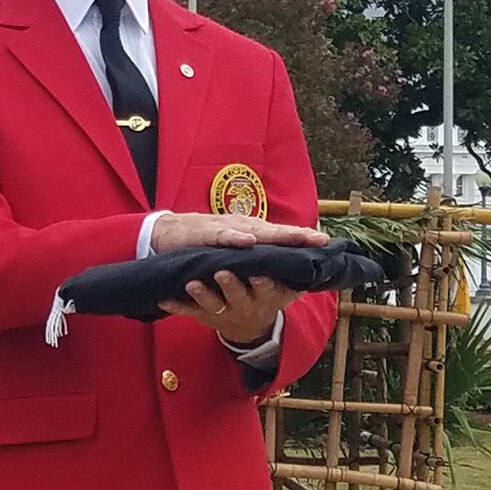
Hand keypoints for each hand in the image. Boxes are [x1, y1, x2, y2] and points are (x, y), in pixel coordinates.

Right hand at [151, 212, 327, 252]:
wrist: (164, 233)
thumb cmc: (200, 242)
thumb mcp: (229, 248)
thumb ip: (249, 254)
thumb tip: (274, 262)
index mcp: (247, 231)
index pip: (279, 234)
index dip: (301, 237)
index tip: (325, 242)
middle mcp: (239, 227)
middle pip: (274, 231)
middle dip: (298, 235)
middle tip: (320, 239)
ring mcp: (223, 229)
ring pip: (254, 231)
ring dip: (276, 235)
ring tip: (297, 238)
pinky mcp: (204, 234)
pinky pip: (222, 237)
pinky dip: (235, 239)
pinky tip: (249, 242)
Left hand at [159, 271, 298, 346]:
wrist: (249, 327)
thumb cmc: (268, 296)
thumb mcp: (287, 288)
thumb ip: (296, 271)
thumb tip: (325, 246)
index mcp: (267, 296)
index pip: (268, 289)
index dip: (263, 282)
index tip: (259, 273)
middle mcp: (246, 305)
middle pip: (238, 295)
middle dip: (231, 285)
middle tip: (222, 272)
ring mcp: (224, 312)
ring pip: (212, 304)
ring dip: (202, 294)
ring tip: (191, 283)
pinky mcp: (205, 316)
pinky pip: (189, 312)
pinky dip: (176, 306)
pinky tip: (163, 300)